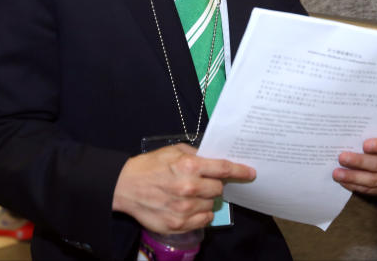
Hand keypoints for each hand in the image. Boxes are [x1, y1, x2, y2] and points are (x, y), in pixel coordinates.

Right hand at [112, 144, 254, 233]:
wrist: (125, 186)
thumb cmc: (149, 166)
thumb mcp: (173, 151)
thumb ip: (196, 155)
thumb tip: (214, 160)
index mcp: (190, 166)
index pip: (224, 169)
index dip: (240, 171)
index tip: (251, 173)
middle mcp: (189, 188)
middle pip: (218, 189)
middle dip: (213, 185)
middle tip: (202, 182)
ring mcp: (184, 208)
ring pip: (211, 206)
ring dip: (205, 200)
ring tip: (189, 195)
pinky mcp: (178, 224)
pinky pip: (203, 221)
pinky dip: (199, 214)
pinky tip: (188, 207)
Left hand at [333, 131, 376, 195]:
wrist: (371, 153)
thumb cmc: (367, 138)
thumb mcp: (368, 131)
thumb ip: (361, 131)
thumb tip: (343, 129)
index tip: (364, 145)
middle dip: (359, 161)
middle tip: (341, 158)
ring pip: (373, 179)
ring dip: (353, 177)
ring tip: (337, 173)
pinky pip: (368, 189)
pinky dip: (354, 185)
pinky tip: (342, 181)